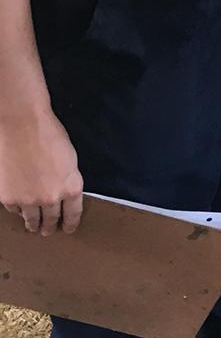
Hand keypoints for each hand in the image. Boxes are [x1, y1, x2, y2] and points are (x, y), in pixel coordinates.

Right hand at [0, 110, 83, 234]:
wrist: (23, 125)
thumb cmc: (49, 135)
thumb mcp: (69, 159)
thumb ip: (67, 180)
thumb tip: (63, 194)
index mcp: (71, 187)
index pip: (73, 214)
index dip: (70, 224)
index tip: (68, 229)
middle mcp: (51, 198)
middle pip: (51, 221)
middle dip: (50, 227)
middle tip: (48, 231)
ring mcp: (28, 200)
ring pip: (31, 220)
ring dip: (33, 224)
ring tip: (33, 226)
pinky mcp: (9, 198)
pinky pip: (14, 210)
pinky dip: (17, 209)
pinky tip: (19, 207)